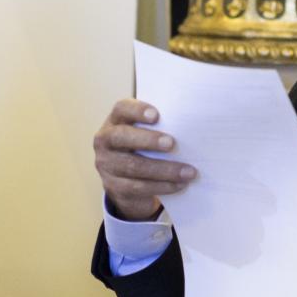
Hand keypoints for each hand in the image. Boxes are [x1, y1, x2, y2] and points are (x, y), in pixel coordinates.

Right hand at [92, 98, 197, 220]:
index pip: (121, 109)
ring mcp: (106, 165)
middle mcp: (105, 141)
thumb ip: (160, 128)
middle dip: (147, 140)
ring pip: (133, 167)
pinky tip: (179, 184)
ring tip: (188, 172)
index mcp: (115, 121)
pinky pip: (138, 187)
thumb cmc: (143, 150)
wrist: (127, 184)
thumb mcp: (146, 135)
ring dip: (164, 170)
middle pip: (121, 137)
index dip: (136, 110)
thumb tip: (191, 127)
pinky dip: (162, 186)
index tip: (156, 115)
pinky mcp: (113, 187)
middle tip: (171, 144)